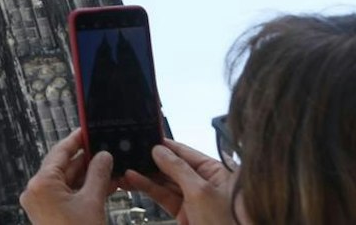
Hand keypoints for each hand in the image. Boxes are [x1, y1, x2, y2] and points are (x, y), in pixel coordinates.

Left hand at [20, 129, 117, 224]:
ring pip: (67, 181)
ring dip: (88, 176)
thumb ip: (98, 175)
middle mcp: (35, 191)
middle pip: (64, 166)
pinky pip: (66, 193)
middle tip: (104, 152)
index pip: (60, 151)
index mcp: (41, 184)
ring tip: (108, 170)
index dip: (76, 139)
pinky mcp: (49, 212)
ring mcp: (41, 203)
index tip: (87, 130)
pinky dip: (83, 189)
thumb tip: (103, 157)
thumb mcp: (92, 202)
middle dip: (87, 160)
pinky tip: (102, 186)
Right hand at [117, 140, 237, 224]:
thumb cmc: (228, 223)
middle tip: (132, 154)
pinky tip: (134, 181)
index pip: (187, 152)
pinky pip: (163, 196)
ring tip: (127, 167)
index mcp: (217, 171)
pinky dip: (148, 189)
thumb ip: (178, 169)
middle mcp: (205, 182)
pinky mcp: (184, 212)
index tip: (147, 138)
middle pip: (173, 166)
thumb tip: (160, 151)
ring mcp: (194, 198)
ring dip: (146, 176)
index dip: (166, 146)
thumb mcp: (200, 192)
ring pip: (165, 182)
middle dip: (152, 161)